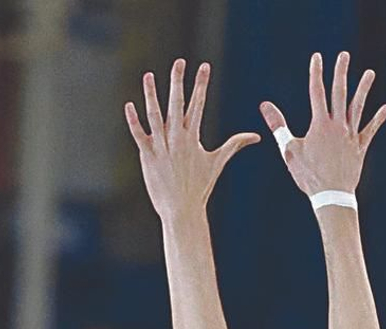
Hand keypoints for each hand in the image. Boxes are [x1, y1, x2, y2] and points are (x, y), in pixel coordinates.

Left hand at [125, 59, 258, 223]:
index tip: (204, 66)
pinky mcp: (147, 156)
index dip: (201, 84)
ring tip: (148, 75)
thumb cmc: (200, 187)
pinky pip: (139, 135)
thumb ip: (235, 144)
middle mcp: (177, 138)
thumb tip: (256, 136)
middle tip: (179, 62)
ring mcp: (161, 146)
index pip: (198, 104)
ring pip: (155, 115)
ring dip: (151, 94)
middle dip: (178, 81)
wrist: (182, 210)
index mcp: (193, 137)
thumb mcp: (217, 162)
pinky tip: (129, 105)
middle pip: (177, 104)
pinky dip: (134, 121)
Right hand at [260, 51, 385, 199]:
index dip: (316, 73)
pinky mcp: (360, 147)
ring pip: (358, 107)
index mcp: (320, 124)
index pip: (316, 92)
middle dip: (340, 72)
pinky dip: (378, 119)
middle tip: (344, 55)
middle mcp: (338, 125)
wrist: (331, 195)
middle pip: (339, 93)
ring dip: (364, 89)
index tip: (317, 58)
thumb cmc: (308, 175)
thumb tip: (265, 105)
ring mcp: (351, 135)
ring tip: (369, 73)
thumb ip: (278, 125)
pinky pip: (370, 130)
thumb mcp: (289, 149)